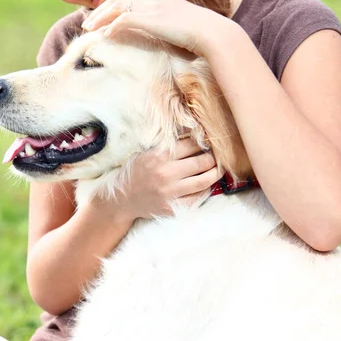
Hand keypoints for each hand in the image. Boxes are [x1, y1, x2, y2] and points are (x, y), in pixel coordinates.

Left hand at [81, 0, 218, 55]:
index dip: (112, 8)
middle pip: (118, 0)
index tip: (102, 18)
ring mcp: (150, 6)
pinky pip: (123, 20)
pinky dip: (111, 26)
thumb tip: (162, 35)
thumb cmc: (201, 33)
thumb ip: (167, 25)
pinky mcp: (149, 17)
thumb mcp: (181, 25)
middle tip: (87, 22)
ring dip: (100, 18)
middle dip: (100, 11)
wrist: (211, 32)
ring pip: (116, 8)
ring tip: (88, 29)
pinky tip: (104, 35)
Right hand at [110, 137, 224, 220]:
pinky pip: (197, 197)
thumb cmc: (136, 171)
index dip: (204, 141)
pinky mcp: (172, 208)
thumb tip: (193, 132)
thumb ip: (169, 144)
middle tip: (217, 154)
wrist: (122, 198)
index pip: (192, 144)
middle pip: (202, 161)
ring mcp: (170, 192)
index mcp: (159, 156)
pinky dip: (206, 189)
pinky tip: (207, 183)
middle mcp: (166, 173)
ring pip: (204, 180)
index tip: (209, 140)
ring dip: (215, 172)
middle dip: (213, 156)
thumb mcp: (148, 151)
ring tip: (219, 168)